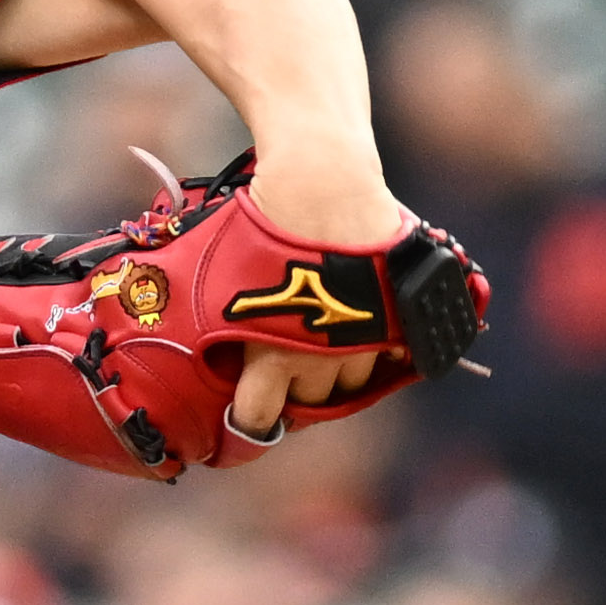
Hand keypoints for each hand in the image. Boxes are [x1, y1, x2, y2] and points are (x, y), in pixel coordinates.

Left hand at [231, 157, 417, 439]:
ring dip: (339, 370)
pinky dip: (382, 349)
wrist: (321, 183)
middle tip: (286, 362)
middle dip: (296, 387)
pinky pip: (394, 356)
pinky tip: (367, 330)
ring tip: (325, 339)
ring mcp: (365, 342)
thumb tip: (206, 352)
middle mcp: (322, 358)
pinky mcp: (399, 320)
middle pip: (311, 401)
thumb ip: (221, 327)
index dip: (251, 421)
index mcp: (274, 355)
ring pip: (354, 382)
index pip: (259, 418)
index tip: (248, 416)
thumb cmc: (262, 223)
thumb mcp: (223, 279)